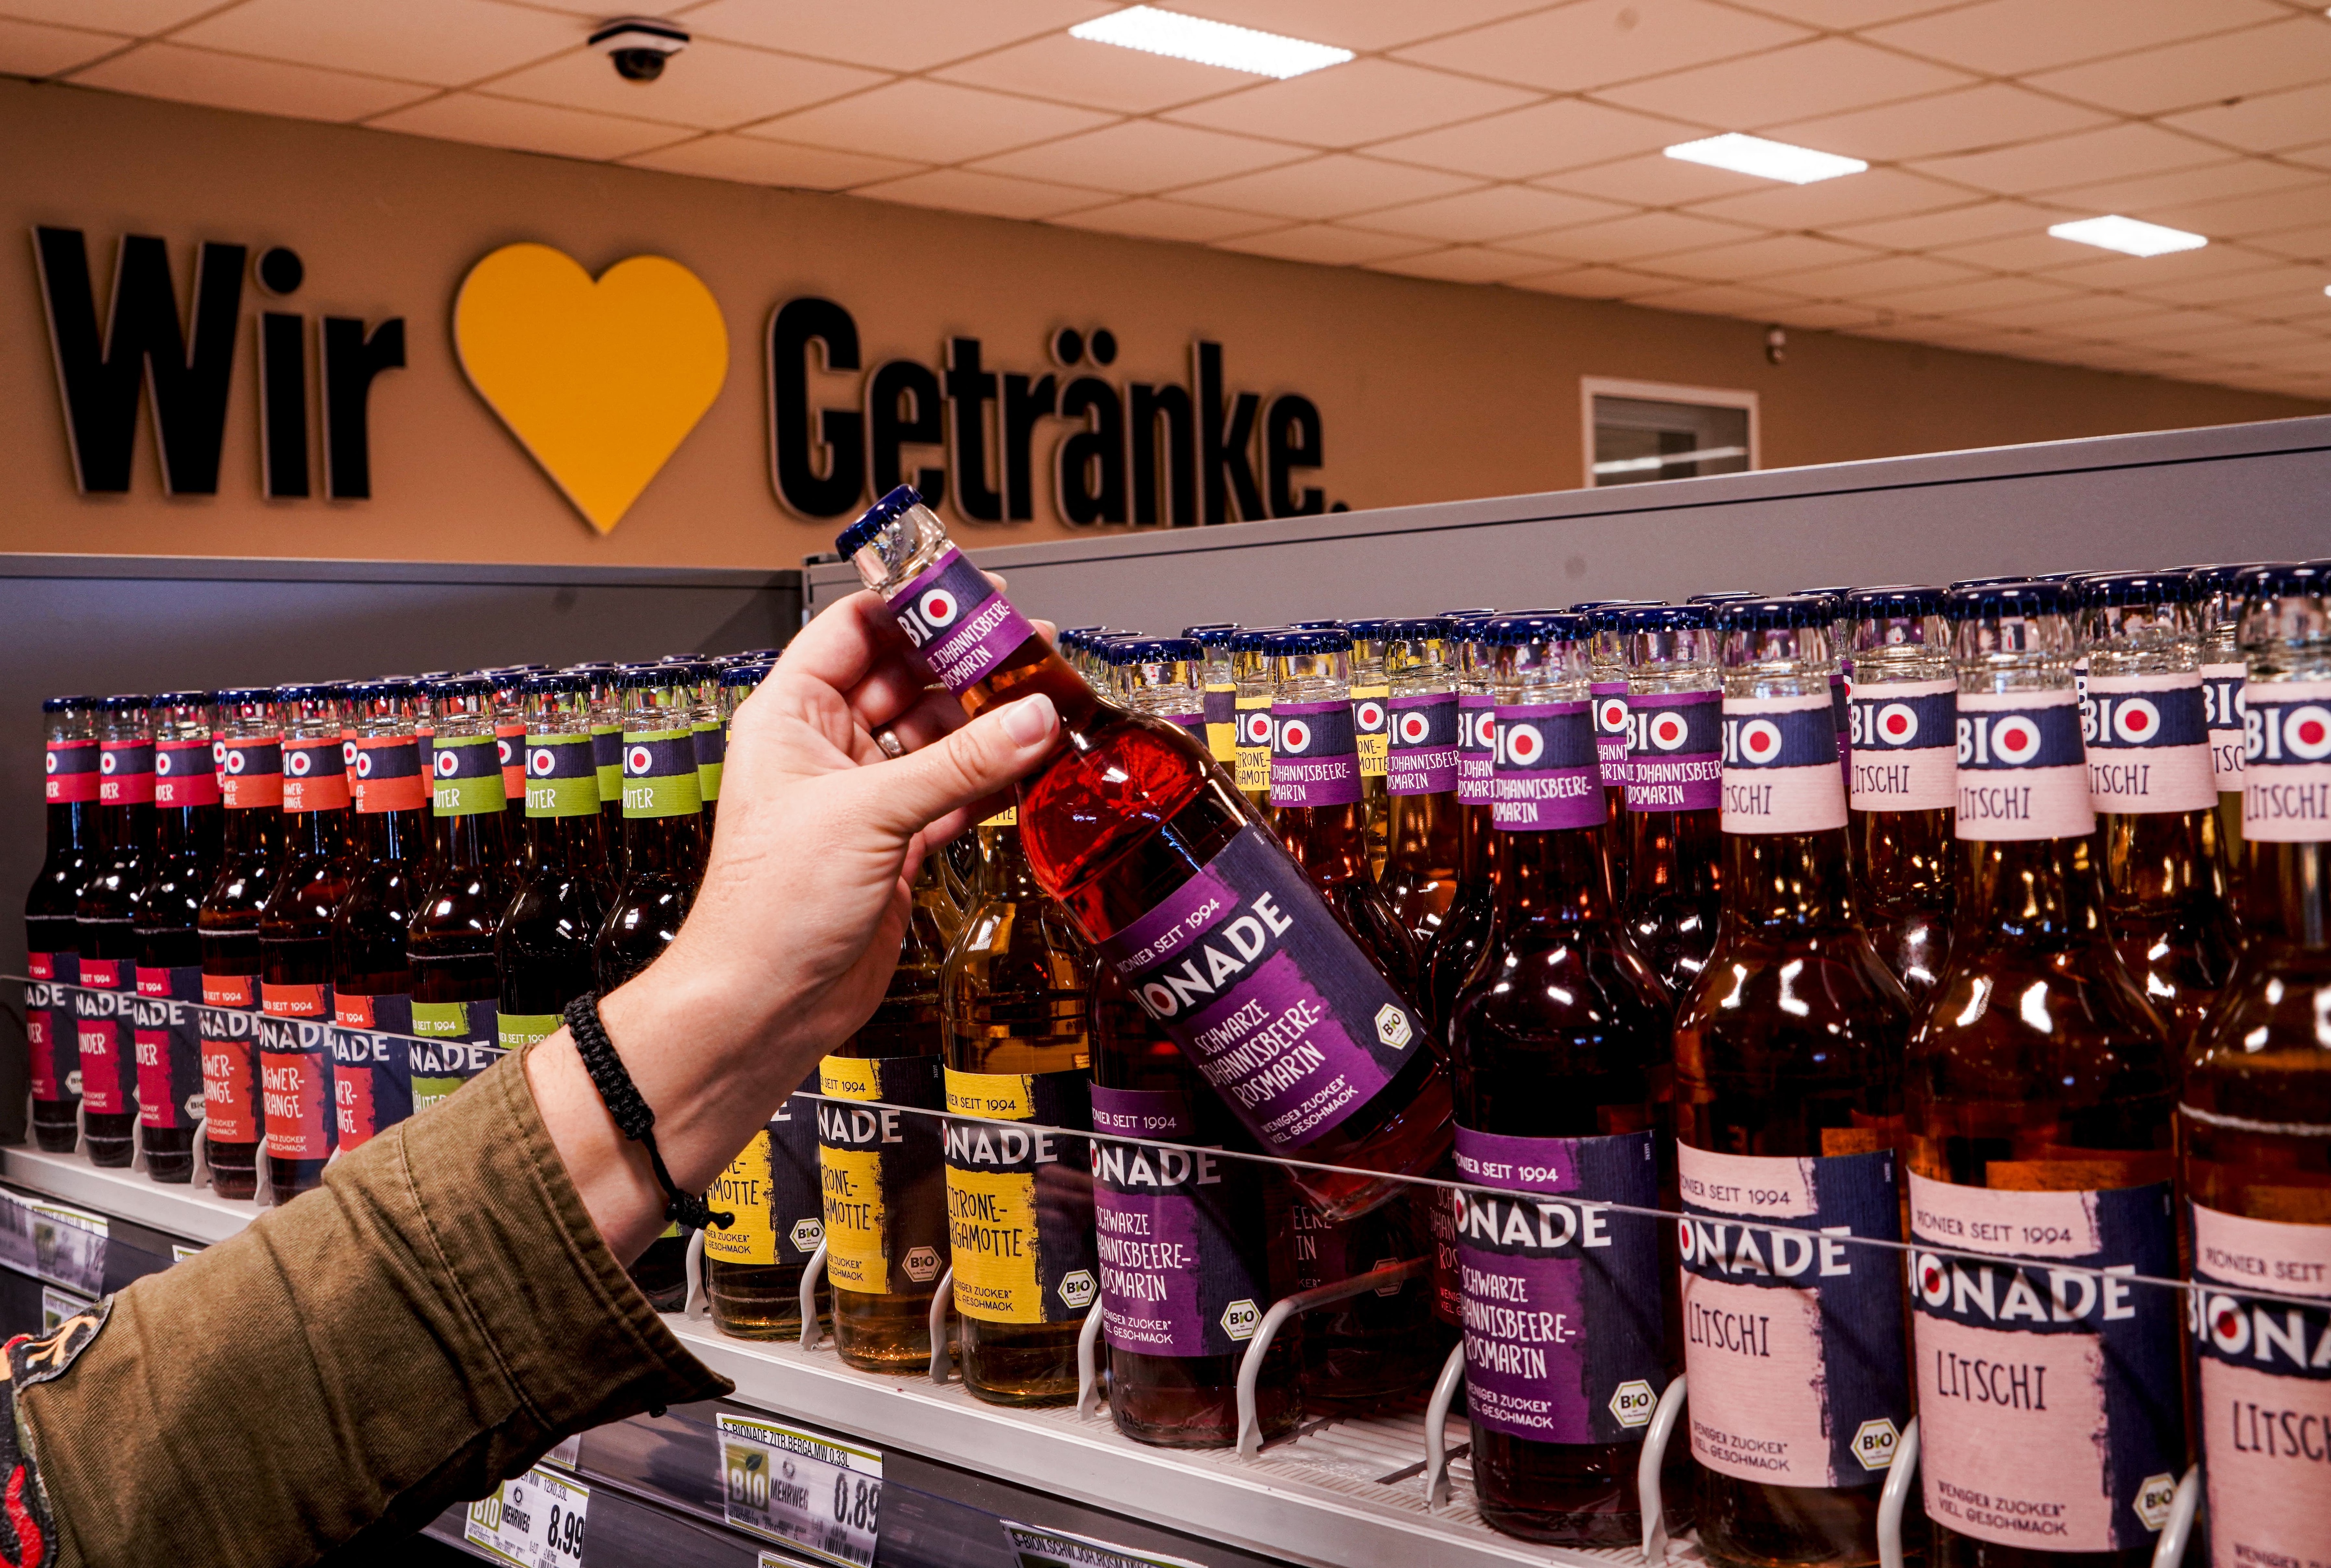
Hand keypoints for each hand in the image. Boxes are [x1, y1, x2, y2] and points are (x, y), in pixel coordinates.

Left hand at [530, 588, 1059, 1261]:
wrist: (764, 1004)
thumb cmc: (767, 909)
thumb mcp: (868, 814)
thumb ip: (958, 764)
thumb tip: (1030, 718)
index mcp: (790, 715)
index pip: (853, 630)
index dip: (910, 605)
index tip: (967, 591)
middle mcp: (824, 749)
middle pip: (906, 680)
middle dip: (965, 664)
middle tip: (1026, 645)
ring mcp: (862, 797)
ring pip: (936, 738)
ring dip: (987, 722)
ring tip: (1044, 698)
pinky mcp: (894, 842)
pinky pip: (951, 793)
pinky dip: (989, 779)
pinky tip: (1028, 759)